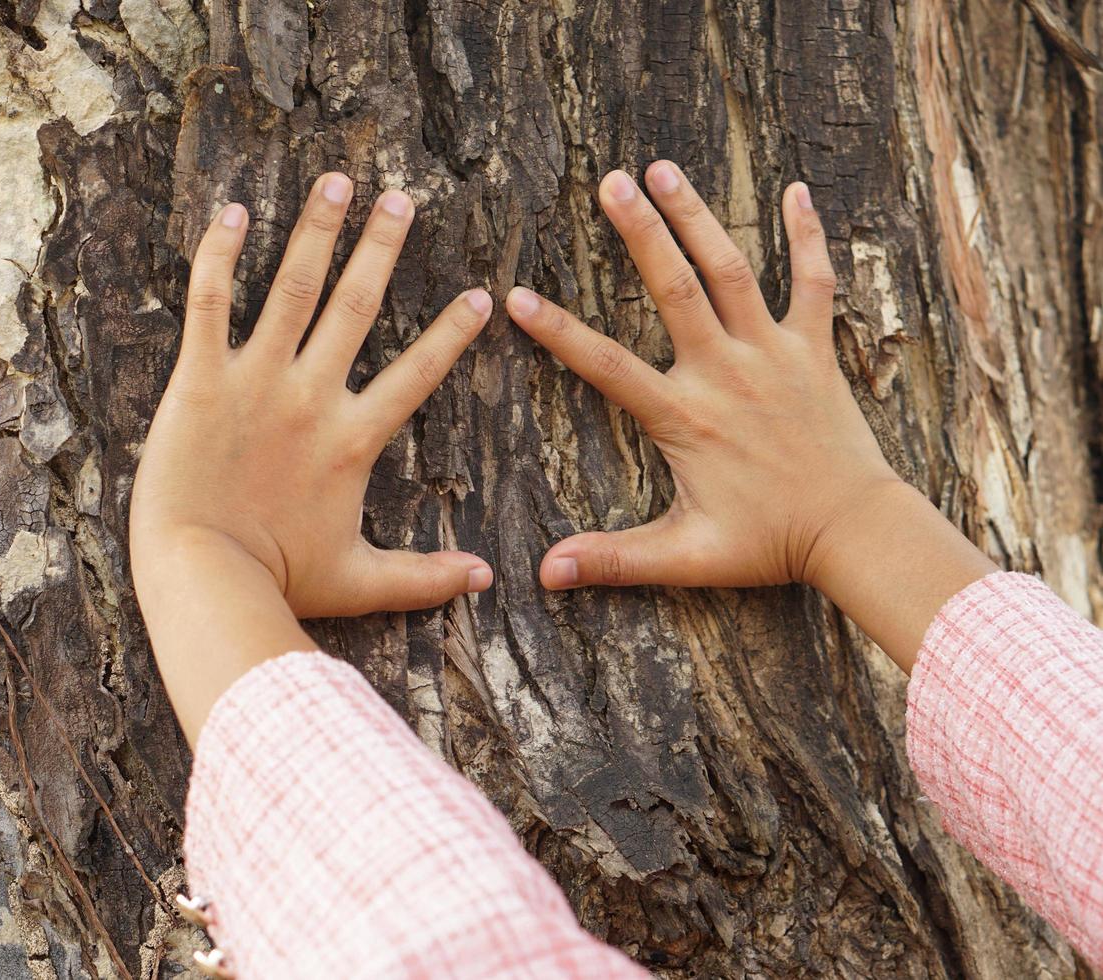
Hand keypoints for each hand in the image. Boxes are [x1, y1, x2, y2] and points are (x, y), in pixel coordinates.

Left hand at [131, 172, 493, 620]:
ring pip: (292, 289)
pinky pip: (210, 303)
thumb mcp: (361, 581)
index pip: (417, 373)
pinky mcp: (201, 380)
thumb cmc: (277, 582)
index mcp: (353, 439)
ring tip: (337, 182)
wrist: (202, 576)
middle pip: (356, 307)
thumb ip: (426, 576)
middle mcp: (312, 397)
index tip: (477, 294)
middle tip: (401, 198)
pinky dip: (219, 255)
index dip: (450, 333)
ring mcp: (256, 382)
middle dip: (382, 247)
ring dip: (317, 231)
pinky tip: (232, 212)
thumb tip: (487, 578)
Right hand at [507, 162, 993, 668]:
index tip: (517, 297)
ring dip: (697, 216)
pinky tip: (796, 191)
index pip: (607, 365)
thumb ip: (614, 561)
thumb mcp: (685, 557)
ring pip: (732, 269)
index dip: (558, 332)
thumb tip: (545, 573)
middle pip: (675, 288)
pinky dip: (807, 235)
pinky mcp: (814, 350)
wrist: (855, 531)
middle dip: (639, 231)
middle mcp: (726, 372)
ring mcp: (773, 353)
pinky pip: (813, 281)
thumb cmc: (769, 544)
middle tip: (609, 182)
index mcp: (686, 416)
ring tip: (663, 168)